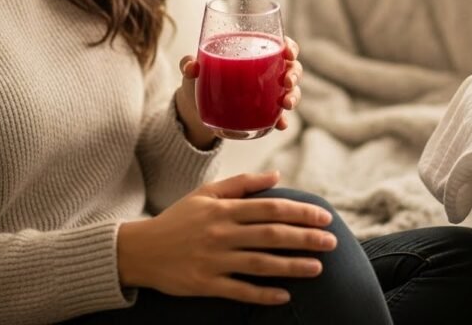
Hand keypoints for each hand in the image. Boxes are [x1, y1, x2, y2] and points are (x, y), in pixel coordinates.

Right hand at [116, 172, 336, 303]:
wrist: (139, 250)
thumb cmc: (178, 219)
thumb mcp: (206, 194)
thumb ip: (242, 183)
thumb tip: (277, 174)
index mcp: (224, 209)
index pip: (270, 208)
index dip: (300, 212)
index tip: (324, 216)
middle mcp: (221, 233)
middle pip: (271, 234)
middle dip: (305, 238)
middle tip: (332, 242)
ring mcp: (213, 260)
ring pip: (260, 263)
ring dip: (292, 266)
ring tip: (318, 267)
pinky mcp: (205, 284)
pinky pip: (239, 291)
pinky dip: (263, 294)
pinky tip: (285, 295)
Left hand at [174, 36, 303, 147]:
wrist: (195, 108)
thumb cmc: (198, 79)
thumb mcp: (192, 70)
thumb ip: (189, 64)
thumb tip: (191, 67)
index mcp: (253, 51)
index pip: (278, 43)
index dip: (289, 46)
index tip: (287, 51)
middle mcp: (266, 70)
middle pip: (291, 66)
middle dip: (294, 73)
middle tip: (287, 82)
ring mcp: (267, 92)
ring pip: (290, 90)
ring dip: (294, 96)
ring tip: (286, 104)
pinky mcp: (263, 112)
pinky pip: (278, 115)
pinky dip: (282, 120)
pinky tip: (281, 124)